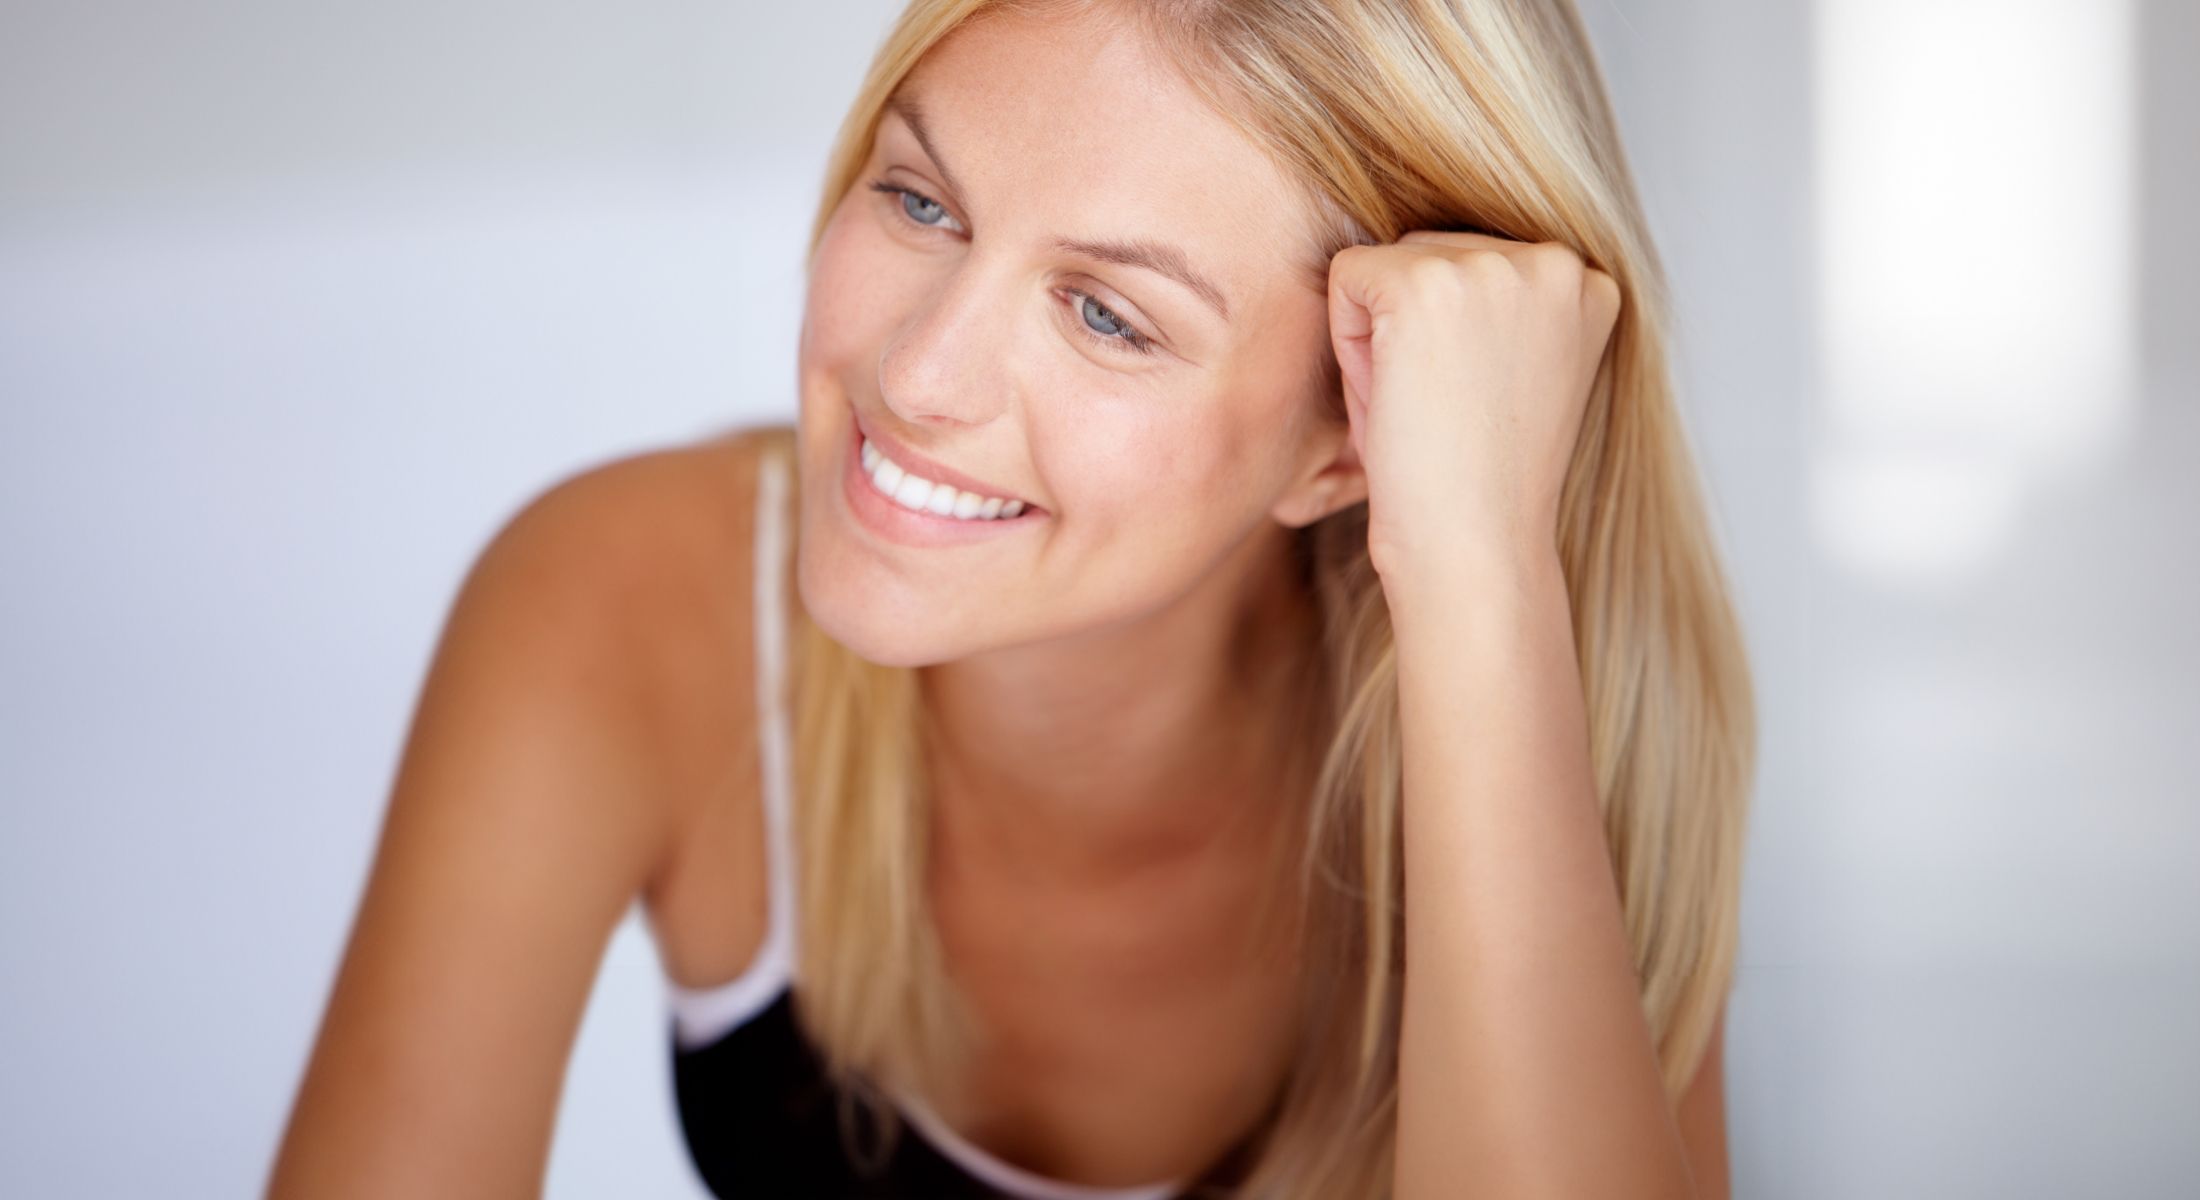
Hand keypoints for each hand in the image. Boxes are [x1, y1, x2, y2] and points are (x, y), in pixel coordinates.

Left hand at [1325, 230, 1620, 587]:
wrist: (1475, 547)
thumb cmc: (1481, 481)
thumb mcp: (1519, 370)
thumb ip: (1501, 305)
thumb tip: (1434, 251)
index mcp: (1587, 283)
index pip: (1476, 265)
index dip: (1451, 339)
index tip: (1477, 405)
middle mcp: (1555, 259)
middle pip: (1430, 254)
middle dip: (1413, 329)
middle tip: (1444, 412)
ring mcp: (1492, 265)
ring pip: (1389, 266)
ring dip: (1382, 336)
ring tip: (1423, 408)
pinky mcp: (1424, 282)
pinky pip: (1346, 277)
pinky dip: (1348, 342)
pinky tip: (1393, 397)